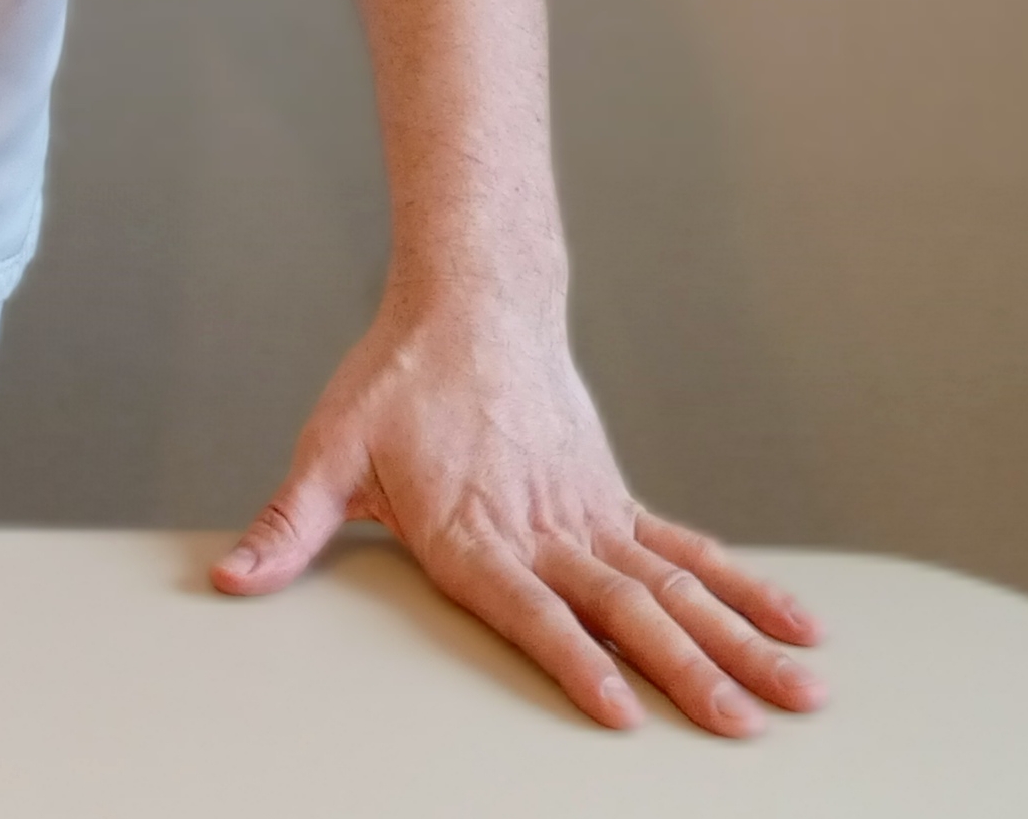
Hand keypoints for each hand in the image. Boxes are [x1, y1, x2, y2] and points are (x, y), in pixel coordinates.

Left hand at [209, 290, 822, 737]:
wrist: (470, 299)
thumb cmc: (396, 381)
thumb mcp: (330, 450)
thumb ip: (290, 526)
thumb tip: (231, 577)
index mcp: (475, 530)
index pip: (531, 608)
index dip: (574, 660)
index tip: (619, 713)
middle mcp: (545, 528)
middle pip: (626, 608)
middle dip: (686, 673)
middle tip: (740, 727)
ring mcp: (590, 514)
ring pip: (677, 586)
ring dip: (739, 642)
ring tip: (796, 693)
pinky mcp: (614, 499)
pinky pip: (690, 550)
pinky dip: (745, 587)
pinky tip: (796, 622)